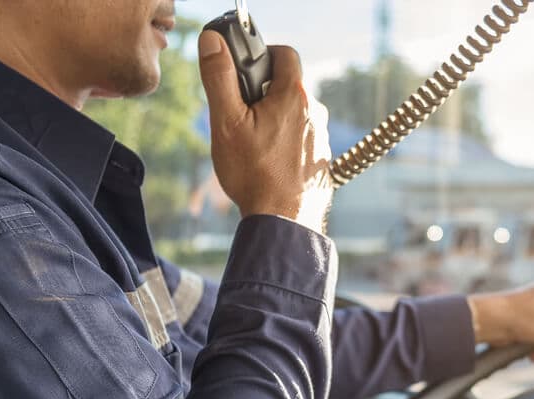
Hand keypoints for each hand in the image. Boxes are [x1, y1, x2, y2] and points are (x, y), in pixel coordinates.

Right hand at [197, 32, 332, 231]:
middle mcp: (315, 113)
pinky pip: (301, 139)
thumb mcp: (227, 122)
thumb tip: (212, 42)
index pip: (285, 53)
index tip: (244, 73)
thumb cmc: (254, 173)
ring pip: (294, 115)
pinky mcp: (321, 160)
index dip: (262, 55)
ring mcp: (321, 138)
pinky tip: (269, 163)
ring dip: (274, 120)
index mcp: (295, 96)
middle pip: (288, 86)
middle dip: (263, 93)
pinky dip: (285, 143)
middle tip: (241, 116)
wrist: (283, 222)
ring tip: (253, 145)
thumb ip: (219, 78)